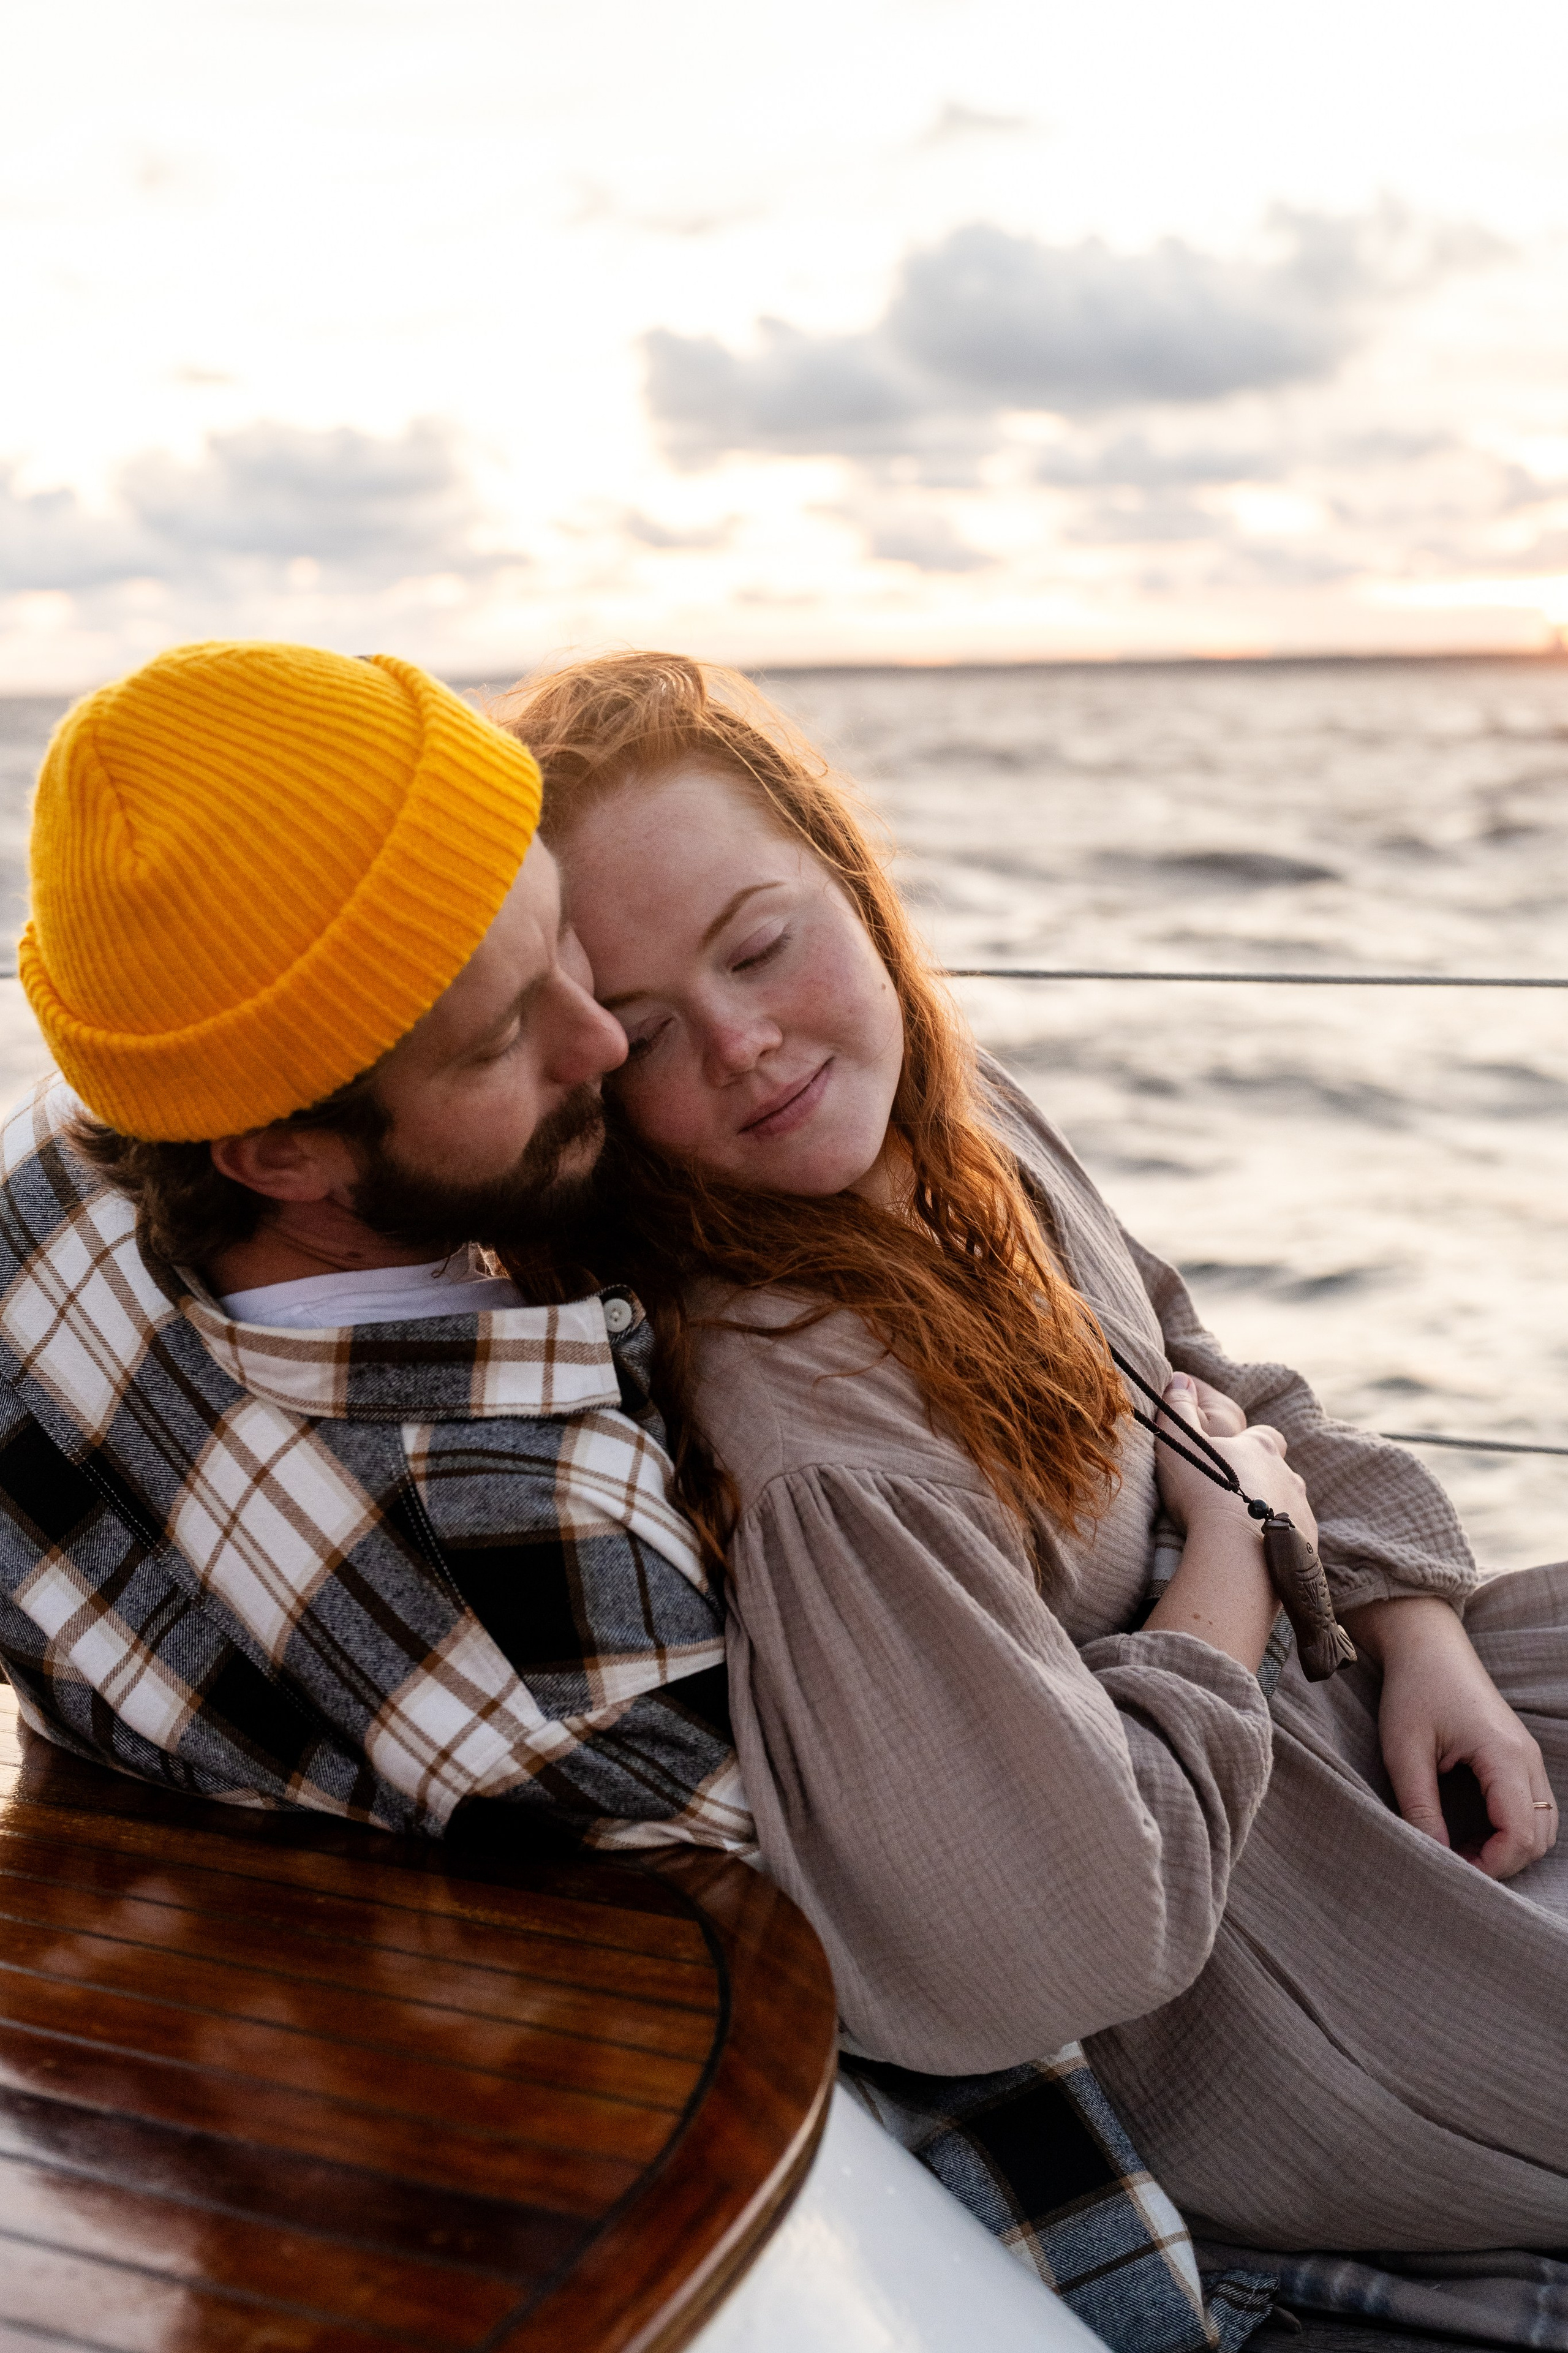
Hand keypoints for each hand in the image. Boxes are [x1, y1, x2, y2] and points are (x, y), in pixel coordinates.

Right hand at [1152, 1372, 1316, 1547]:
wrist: (1234, 1551)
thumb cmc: (1203, 1491)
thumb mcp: (1178, 1442)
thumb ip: (1178, 1409)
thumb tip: (1179, 1378)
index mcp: (1261, 1447)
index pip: (1264, 1436)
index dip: (1250, 1443)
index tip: (1232, 1456)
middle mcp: (1288, 1475)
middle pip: (1279, 1471)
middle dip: (1262, 1480)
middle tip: (1234, 1497)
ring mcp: (1300, 1509)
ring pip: (1288, 1504)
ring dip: (1271, 1511)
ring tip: (1243, 1529)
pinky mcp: (1306, 1543)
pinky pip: (1295, 1538)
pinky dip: (1277, 1540)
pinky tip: (1256, 1552)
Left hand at [1346, 1596, 1557, 1879]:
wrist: (1427, 1645)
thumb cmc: (1413, 1690)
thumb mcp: (1404, 1750)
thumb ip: (1419, 1805)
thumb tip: (1432, 1855)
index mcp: (1504, 1755)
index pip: (1521, 1834)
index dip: (1491, 1864)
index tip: (1450, 1867)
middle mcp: (1527, 1757)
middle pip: (1540, 1837)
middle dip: (1502, 1861)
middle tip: (1453, 1862)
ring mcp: (1528, 1755)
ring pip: (1543, 1825)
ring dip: (1509, 1847)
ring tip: (1461, 1848)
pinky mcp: (1520, 1754)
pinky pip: (1534, 1806)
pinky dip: (1512, 1828)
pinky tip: (1473, 1830)